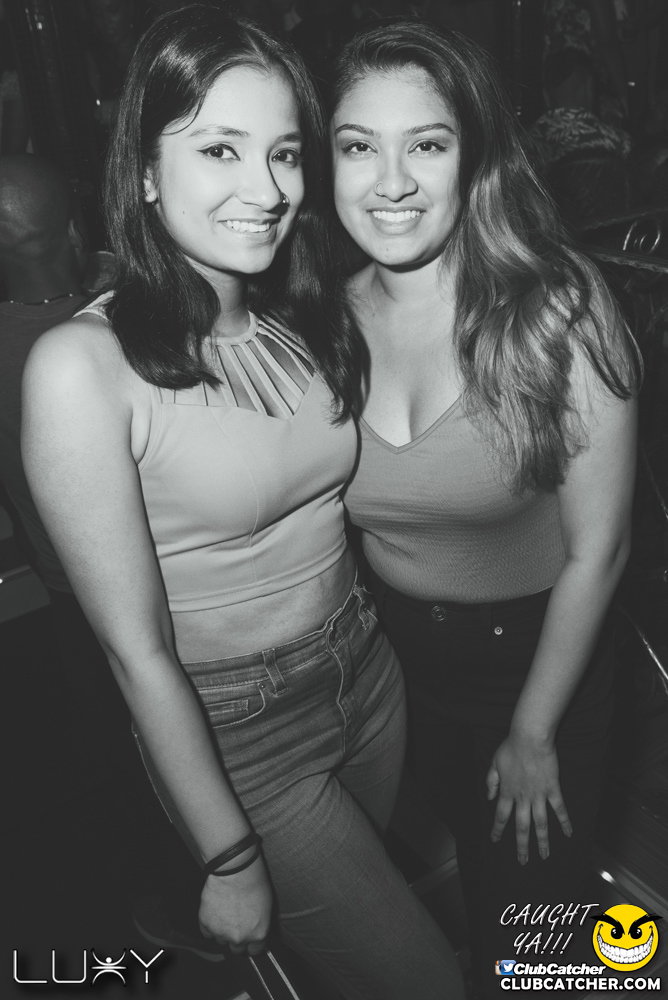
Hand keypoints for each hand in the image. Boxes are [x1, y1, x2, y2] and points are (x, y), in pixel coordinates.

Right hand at [199, 854, 272, 954]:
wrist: (235, 870)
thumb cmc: (253, 882)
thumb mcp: (266, 906)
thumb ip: (259, 925)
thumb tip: (255, 931)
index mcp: (258, 934)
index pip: (255, 951)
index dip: (251, 943)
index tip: (249, 938)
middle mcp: (240, 938)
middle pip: (236, 949)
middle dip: (236, 938)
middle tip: (236, 922)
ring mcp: (221, 933)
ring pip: (221, 940)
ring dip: (222, 930)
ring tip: (225, 911)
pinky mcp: (206, 924)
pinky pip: (207, 932)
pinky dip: (210, 923)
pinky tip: (215, 910)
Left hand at [485, 733, 571, 863]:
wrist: (530, 738)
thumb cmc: (511, 747)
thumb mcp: (494, 763)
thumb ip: (491, 781)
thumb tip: (489, 797)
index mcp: (507, 791)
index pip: (501, 815)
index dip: (498, 829)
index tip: (495, 840)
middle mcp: (522, 797)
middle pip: (521, 826)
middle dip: (521, 845)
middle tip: (522, 861)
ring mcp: (538, 795)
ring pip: (540, 823)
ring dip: (542, 841)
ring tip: (544, 856)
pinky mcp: (552, 789)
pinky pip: (559, 809)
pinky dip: (564, 822)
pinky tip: (568, 834)